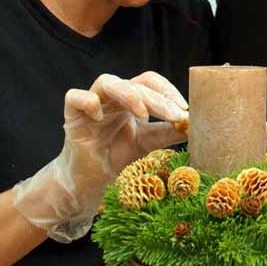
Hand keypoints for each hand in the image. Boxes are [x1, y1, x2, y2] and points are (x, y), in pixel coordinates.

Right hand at [12, 71, 188, 242]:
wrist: (91, 183)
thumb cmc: (118, 158)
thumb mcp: (149, 144)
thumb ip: (169, 132)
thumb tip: (195, 124)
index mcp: (132, 99)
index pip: (151, 83)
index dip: (168, 91)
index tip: (185, 110)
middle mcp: (113, 97)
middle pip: (135, 84)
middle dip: (158, 99)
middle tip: (175, 115)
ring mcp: (92, 104)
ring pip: (108, 82)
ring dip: (128, 94)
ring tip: (143, 113)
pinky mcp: (72, 116)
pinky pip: (74, 97)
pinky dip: (88, 101)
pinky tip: (99, 116)